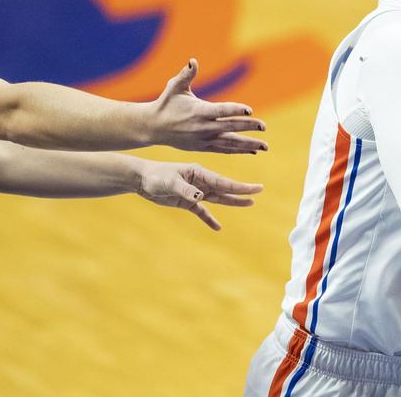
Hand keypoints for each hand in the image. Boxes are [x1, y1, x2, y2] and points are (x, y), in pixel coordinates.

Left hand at [136, 160, 263, 229]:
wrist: (142, 179)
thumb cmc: (155, 176)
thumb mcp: (170, 182)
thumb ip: (185, 189)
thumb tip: (199, 197)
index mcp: (199, 172)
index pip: (223, 181)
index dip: (240, 186)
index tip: (256, 188)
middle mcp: (200, 181)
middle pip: (224, 188)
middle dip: (241, 191)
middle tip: (258, 191)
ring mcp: (195, 191)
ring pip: (217, 198)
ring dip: (232, 201)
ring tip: (249, 203)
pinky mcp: (187, 201)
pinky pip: (202, 211)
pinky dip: (209, 219)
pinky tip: (217, 227)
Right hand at [144, 59, 268, 153]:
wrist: (153, 127)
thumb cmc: (166, 103)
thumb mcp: (174, 87)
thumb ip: (186, 74)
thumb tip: (193, 61)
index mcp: (198, 111)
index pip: (221, 110)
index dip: (236, 110)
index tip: (250, 111)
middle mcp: (203, 127)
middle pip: (230, 127)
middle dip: (248, 127)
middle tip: (263, 127)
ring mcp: (203, 139)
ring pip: (229, 142)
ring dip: (248, 144)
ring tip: (264, 145)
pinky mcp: (203, 147)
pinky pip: (224, 149)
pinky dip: (238, 150)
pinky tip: (252, 150)